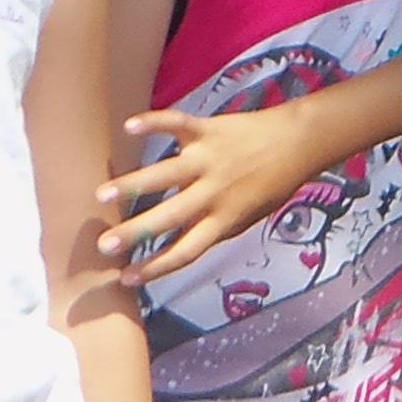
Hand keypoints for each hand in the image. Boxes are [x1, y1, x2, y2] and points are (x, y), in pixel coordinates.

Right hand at [102, 96, 330, 280]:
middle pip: (170, 216)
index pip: (186, 250)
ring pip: (166, 173)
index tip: (125, 278)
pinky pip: (177, 124)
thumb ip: (213, 229)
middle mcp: (214, 192)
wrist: (299, 143)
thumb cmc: (271, 185)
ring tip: (102, 194)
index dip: (155, 267)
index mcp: (224, 219)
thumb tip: (176, 245)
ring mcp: (209, 159)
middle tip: (103, 244)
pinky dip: (154, 122)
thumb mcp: (247, 217)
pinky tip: (129, 126)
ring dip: (133, 184)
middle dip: (135, 231)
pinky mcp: (208, 130)